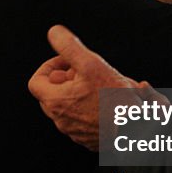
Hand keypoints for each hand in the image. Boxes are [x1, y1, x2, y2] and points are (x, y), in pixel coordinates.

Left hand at [27, 25, 146, 150]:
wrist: (136, 131)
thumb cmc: (115, 101)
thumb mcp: (91, 64)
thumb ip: (70, 47)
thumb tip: (54, 32)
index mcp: (55, 102)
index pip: (36, 82)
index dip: (50, 67)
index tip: (69, 63)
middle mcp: (61, 121)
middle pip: (54, 94)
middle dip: (69, 79)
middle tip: (88, 72)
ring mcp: (76, 132)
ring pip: (71, 107)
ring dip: (82, 92)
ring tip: (103, 85)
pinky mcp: (91, 140)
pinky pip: (84, 120)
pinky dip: (92, 108)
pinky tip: (110, 102)